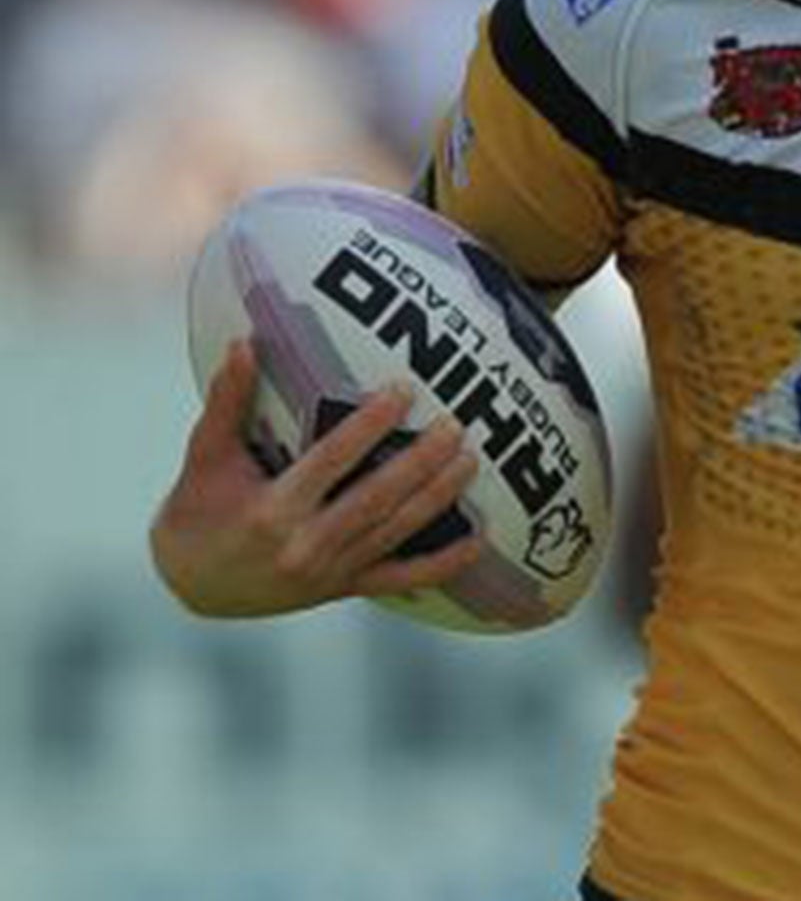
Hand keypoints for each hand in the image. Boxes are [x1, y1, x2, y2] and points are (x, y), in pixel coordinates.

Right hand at [149, 340, 485, 617]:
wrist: (190, 586)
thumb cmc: (197, 512)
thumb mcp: (205, 456)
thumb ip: (228, 401)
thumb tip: (242, 344)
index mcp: (272, 510)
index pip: (331, 461)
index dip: (369, 426)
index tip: (403, 390)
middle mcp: (305, 545)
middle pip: (376, 498)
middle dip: (420, 462)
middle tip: (455, 424)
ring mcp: (329, 572)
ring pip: (395, 532)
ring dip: (437, 498)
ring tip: (471, 461)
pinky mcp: (343, 588)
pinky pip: (400, 576)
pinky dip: (442, 564)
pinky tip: (479, 540)